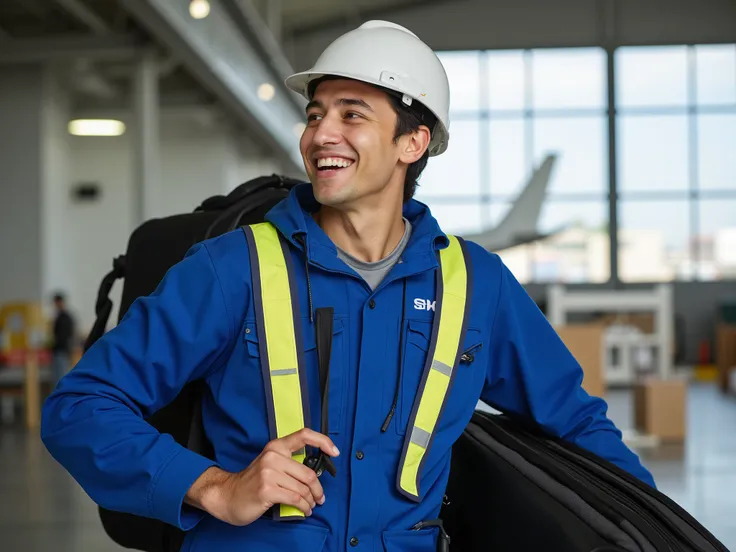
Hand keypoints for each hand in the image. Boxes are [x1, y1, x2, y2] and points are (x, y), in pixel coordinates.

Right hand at [185, 428, 338, 525]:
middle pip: (308, 473)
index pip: (304, 434)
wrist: (227, 496)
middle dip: (318, 489)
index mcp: (276, 446)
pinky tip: (304, 510)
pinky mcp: (267, 490)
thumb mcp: (270, 464)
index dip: (323, 441)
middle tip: (320, 497)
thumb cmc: (253, 482)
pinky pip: (295, 499)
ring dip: (311, 501)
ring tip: (310, 506)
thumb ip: (290, 463)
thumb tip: (315, 473)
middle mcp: (273, 456)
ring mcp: (269, 473)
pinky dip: (304, 507)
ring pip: (303, 489)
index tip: (334, 452)